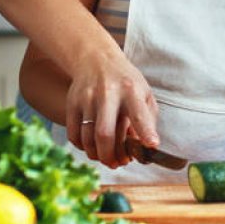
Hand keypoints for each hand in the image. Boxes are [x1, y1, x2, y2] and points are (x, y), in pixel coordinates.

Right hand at [65, 49, 158, 166]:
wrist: (96, 60)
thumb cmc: (125, 81)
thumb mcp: (144, 93)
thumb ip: (147, 119)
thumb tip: (145, 146)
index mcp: (131, 90)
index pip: (139, 114)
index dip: (145, 132)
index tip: (152, 146)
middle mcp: (108, 93)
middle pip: (105, 134)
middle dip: (111, 155)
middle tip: (118, 164)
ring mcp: (87, 98)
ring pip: (87, 137)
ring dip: (97, 155)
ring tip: (106, 158)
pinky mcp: (72, 103)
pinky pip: (73, 134)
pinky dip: (82, 147)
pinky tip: (92, 147)